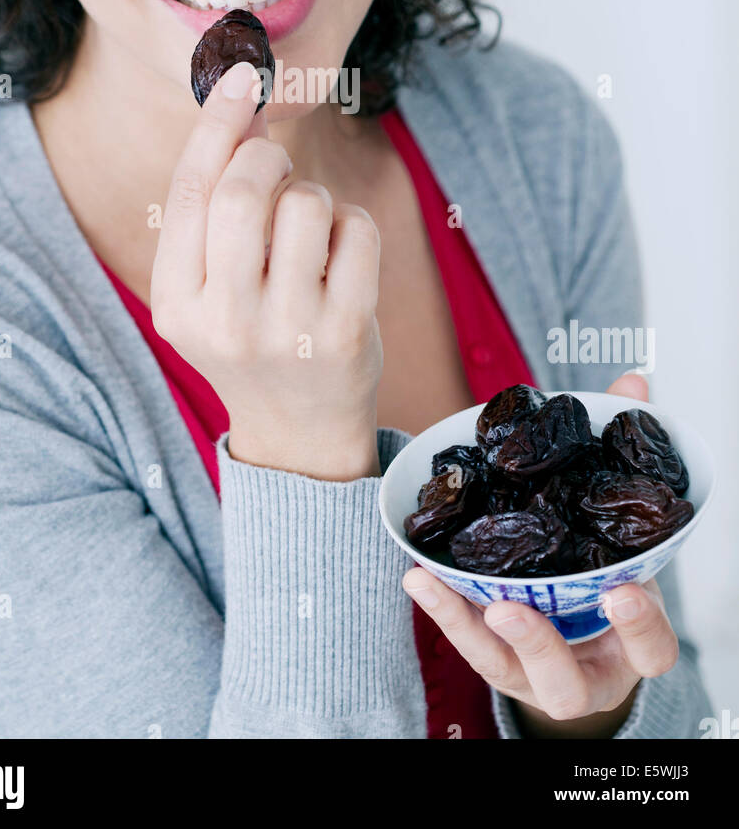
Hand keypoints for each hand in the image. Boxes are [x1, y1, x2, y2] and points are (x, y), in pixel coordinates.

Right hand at [151, 60, 383, 479]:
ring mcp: (286, 331)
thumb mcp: (212, 284)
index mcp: (174, 303)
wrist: (298, 433)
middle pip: (246, 191)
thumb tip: (243, 106)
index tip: (243, 74)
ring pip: (308, 204)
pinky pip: (357, 230)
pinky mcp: (345, 333)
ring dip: (315, 197)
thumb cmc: (253, 335)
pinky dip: (353, 226)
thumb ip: (216, 205)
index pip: (190, 191)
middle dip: (270, 158)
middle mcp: (222, 320)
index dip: (217, 123)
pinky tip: (342, 259)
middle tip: (280, 168)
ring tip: (311, 233)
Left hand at [402, 373, 679, 734]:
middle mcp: (583, 670)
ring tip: (434, 583)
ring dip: (467, 627)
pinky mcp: (494, 659)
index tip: (621, 592)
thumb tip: (632, 383)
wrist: (587, 638)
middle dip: (538, 644)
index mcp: (631, 642)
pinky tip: (415, 571)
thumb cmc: (608, 573)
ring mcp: (533, 673)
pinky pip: (465, 641)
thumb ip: (623, 460)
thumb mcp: (623, 531)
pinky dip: (442, 608)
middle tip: (510, 606)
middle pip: (565, 682)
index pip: (650, 648)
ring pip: (502, 667)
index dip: (639, 626)